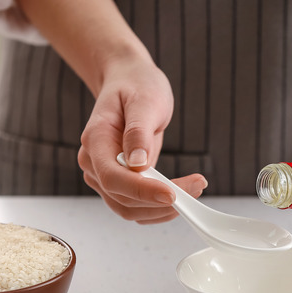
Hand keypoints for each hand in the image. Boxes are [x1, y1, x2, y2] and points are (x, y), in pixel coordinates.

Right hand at [77, 55, 207, 223]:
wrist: (129, 82)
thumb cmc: (137, 86)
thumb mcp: (145, 100)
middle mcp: (94, 163)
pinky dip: (160, 208)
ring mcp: (104, 176)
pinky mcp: (120, 183)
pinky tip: (183, 194)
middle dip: (161, 202)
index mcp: (95, 140)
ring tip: (195, 187)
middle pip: (123, 199)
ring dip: (163, 209)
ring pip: (130, 209)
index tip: (173, 194)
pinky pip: (137, 206)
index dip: (142, 191)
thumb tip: (137, 164)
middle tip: (198, 186)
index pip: (113, 177)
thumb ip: (138, 132)